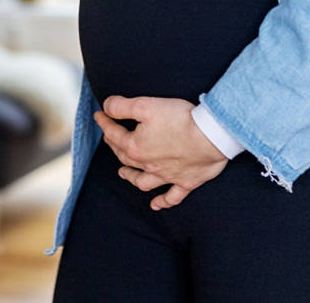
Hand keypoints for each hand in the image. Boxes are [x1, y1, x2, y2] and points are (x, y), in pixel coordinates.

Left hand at [94, 96, 228, 209]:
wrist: (210, 136)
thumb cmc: (180, 119)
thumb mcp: (145, 105)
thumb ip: (122, 106)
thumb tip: (106, 107)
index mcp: (135, 147)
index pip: (114, 134)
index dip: (105, 123)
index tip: (99, 115)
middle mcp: (148, 165)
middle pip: (125, 158)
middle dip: (115, 147)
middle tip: (111, 139)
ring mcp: (166, 176)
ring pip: (143, 181)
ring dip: (131, 178)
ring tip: (123, 174)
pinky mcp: (185, 182)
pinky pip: (171, 197)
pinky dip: (162, 202)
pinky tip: (155, 204)